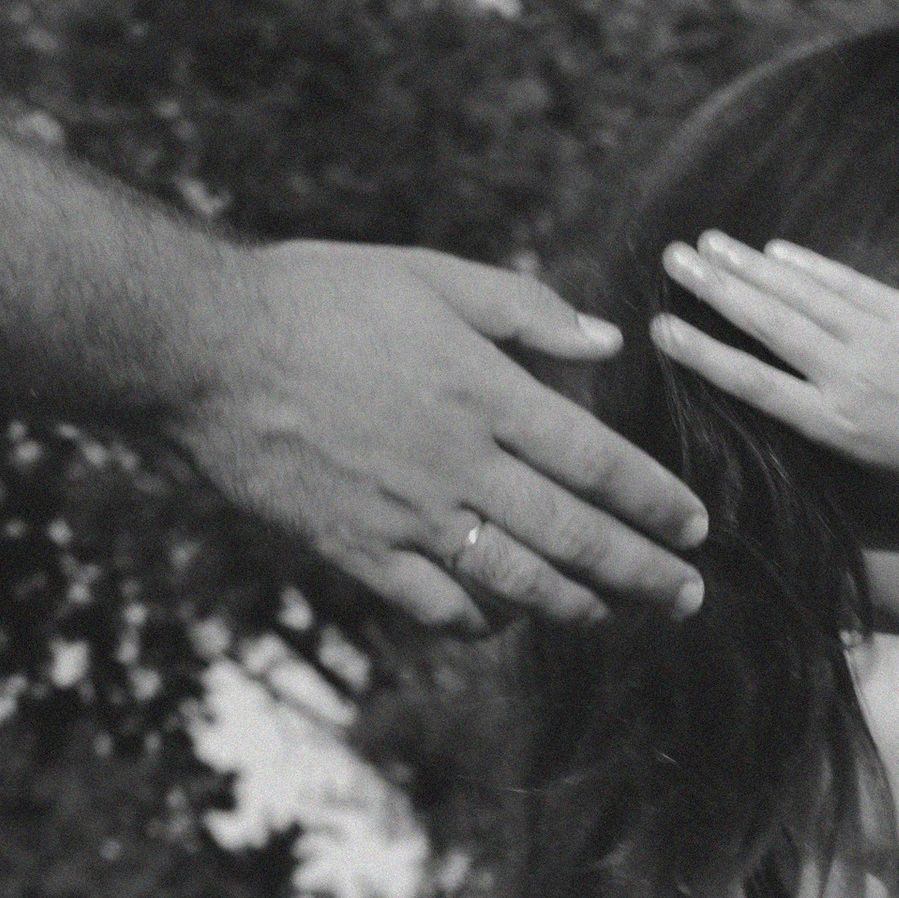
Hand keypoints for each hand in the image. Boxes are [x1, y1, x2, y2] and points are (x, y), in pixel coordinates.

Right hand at [178, 243, 708, 633]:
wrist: (204, 346)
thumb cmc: (318, 296)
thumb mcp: (429, 274)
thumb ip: (526, 310)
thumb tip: (610, 342)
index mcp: (486, 392)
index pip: (600, 461)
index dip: (657, 501)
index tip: (695, 525)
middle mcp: (460, 463)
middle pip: (578, 537)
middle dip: (645, 573)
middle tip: (689, 595)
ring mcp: (411, 515)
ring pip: (521, 584)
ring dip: (583, 608)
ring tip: (620, 615)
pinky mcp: (360, 550)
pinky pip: (442, 608)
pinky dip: (488, 623)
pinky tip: (512, 620)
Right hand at [653, 237, 898, 510]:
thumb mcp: (871, 471)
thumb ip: (823, 432)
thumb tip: (777, 399)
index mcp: (833, 426)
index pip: (752, 381)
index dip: (703, 353)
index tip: (663, 328)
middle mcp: (848, 377)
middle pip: (767, 323)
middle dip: (715, 288)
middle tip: (674, 258)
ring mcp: (880, 340)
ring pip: (802, 295)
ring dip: (752, 266)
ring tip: (710, 243)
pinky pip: (848, 283)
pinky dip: (809, 266)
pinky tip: (776, 250)